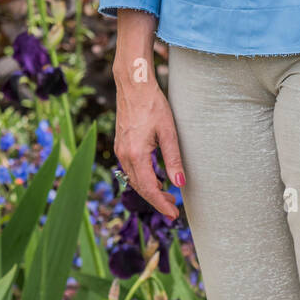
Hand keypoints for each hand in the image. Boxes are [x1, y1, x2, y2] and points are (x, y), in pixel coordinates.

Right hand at [113, 71, 183, 220]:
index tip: (173, 214)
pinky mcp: (121, 144)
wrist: (134, 85)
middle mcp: (124, 155)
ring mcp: (120, 150)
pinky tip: (155, 177)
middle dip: (156, 199)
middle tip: (173, 208)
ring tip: (167, 195)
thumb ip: (174, 160)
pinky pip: (131, 169)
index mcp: (136, 154)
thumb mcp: (168, 132)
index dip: (161, 204)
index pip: (149, 188)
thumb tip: (180, 184)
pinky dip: (143, 178)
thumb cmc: (153, 105)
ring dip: (149, 189)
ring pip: (134, 179)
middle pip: (140, 187)